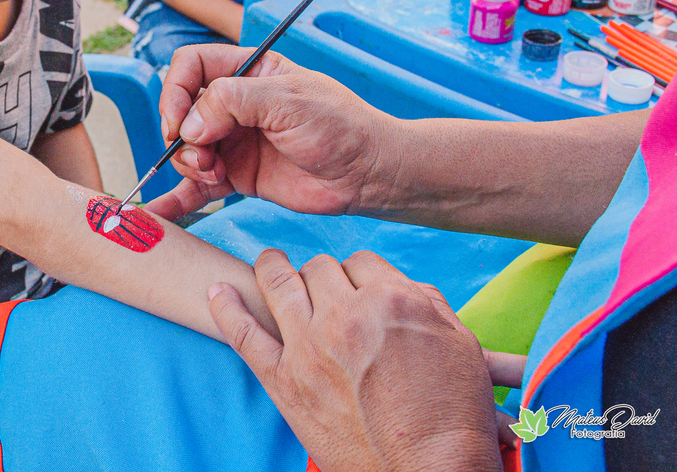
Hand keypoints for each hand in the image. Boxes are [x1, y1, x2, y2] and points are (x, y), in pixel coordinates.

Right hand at [146, 45, 393, 220]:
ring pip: (185, 148)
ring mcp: (233, 141)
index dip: (176, 90)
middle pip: (182, 110)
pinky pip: (197, 186)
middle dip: (181, 133)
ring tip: (213, 173)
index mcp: (249, 71)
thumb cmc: (342, 126)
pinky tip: (159, 211)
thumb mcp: (289, 100)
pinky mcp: (237, 176)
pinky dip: (177, 198)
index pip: (191, 65)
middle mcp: (235, 105)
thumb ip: (234, 101)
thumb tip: (189, 125)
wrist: (368, 174)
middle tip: (202, 154)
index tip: (179, 120)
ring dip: (187, 163)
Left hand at [209, 250, 509, 471]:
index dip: (359, 274)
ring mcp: (309, 346)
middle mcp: (345, 315)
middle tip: (324, 289)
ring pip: (279, 283)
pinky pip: (243, 334)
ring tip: (269, 263)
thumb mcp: (459, 344)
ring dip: (272, 267)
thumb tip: (401, 287)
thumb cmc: (454, 414)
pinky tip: (217, 290)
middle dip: (323, 275)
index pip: (361, 262)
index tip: (357, 288)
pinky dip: (225, 308)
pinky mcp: (284, 380)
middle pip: (320, 269)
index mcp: (391, 299)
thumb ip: (427, 304)